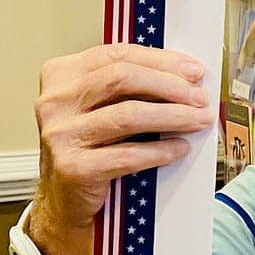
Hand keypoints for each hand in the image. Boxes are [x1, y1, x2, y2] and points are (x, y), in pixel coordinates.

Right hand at [31, 44, 211, 252]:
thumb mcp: (101, 107)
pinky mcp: (72, 167)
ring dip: (173, 116)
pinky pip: (128, 155)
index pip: (117, 55)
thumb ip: (131, 88)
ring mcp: (60, 135)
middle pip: (122, 78)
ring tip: (199, 120)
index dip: (161, 60)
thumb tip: (186, 78)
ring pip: (128, 115)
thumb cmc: (90, 148)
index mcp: (61, 76)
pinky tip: (180, 148)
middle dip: (170, 86)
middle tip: (200, 97)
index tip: (193, 71)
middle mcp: (55, 102)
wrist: (64, 200)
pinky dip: (160, 150)